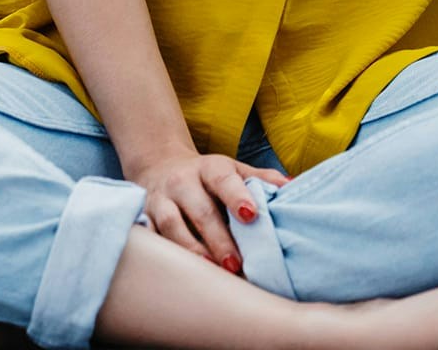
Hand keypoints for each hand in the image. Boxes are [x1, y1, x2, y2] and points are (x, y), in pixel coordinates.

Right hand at [126, 149, 290, 274]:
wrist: (158, 164)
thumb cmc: (206, 175)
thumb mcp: (232, 169)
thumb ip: (261, 178)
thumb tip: (294, 187)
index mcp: (210, 168)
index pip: (224, 180)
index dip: (237, 196)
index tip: (251, 215)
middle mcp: (182, 181)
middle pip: (200, 211)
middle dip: (219, 239)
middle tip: (236, 263)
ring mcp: (160, 200)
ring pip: (172, 227)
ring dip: (192, 251)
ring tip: (210, 271)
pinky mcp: (143, 217)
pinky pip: (150, 238)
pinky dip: (163, 254)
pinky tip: (177, 272)